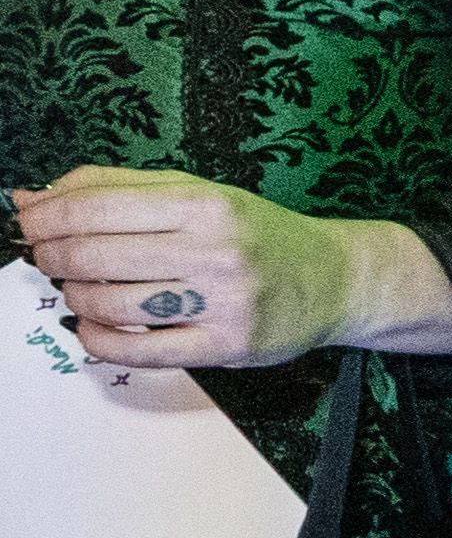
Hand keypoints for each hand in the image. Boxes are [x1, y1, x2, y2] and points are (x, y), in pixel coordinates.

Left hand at [10, 170, 451, 366]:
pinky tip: (91, 328)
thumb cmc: (257, 233)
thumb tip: (32, 197)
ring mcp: (222, 302)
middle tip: (46, 256)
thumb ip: (117, 187)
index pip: (96, 207)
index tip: (30, 222)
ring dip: (75, 297)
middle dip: (51, 256)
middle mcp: (216, 251)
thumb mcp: (199, 193)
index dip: (45, 217)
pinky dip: (96, 340)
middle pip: (93, 256)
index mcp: (207, 204)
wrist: (336, 279)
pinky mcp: (224, 346)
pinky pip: (136, 350)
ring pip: (108, 304)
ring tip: (80, 289)